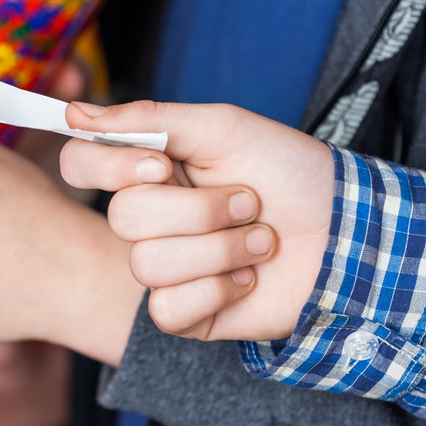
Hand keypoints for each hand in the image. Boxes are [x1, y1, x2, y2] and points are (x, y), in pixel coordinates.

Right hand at [60, 101, 332, 340]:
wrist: (349, 231)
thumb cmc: (290, 173)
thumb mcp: (223, 128)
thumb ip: (149, 118)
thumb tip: (75, 111)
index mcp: (149, 172)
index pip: (80, 165)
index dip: (110, 168)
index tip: (162, 164)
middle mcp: (149, 221)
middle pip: (123, 217)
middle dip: (201, 209)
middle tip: (249, 202)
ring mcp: (166, 270)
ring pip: (148, 264)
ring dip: (221, 249)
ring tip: (261, 241)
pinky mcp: (187, 315)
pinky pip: (167, 309)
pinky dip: (219, 290)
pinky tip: (248, 279)